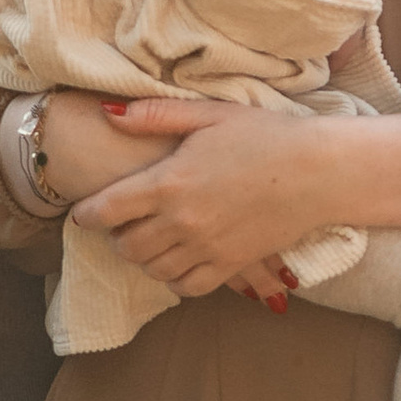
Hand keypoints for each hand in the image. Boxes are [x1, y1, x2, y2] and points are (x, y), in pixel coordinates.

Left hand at [33, 92, 288, 308]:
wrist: (317, 171)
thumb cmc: (265, 135)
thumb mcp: (208, 115)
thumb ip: (155, 116)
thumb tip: (107, 114)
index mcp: (169, 181)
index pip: (106, 209)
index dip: (87, 214)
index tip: (83, 214)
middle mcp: (181, 221)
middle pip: (126, 246)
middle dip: (116, 237)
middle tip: (122, 225)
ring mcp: (206, 247)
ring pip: (153, 269)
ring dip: (145, 258)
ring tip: (151, 242)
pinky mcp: (230, 265)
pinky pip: (187, 286)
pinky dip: (175, 279)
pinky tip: (179, 262)